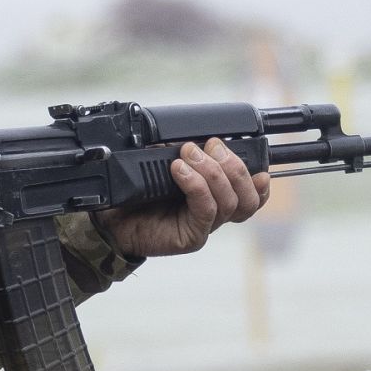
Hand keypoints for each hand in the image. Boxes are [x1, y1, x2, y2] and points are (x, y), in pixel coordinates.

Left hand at [94, 138, 270, 256]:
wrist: (112, 221)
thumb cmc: (138, 195)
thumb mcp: (163, 165)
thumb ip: (184, 153)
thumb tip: (196, 134)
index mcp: (216, 196)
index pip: (252, 192)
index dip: (257, 176)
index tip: (249, 148)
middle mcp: (215, 212)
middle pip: (247, 196)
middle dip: (233, 164)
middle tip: (209, 145)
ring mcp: (205, 226)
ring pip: (230, 202)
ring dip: (212, 172)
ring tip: (187, 156)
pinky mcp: (192, 236)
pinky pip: (206, 210)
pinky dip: (196, 185)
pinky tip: (180, 171)